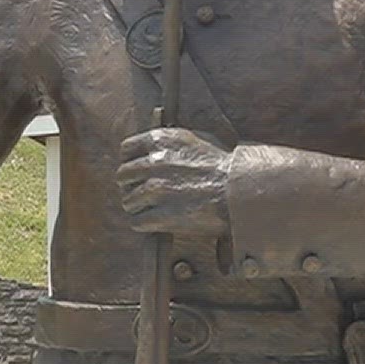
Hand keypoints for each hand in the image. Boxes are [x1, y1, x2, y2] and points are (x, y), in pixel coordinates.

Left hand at [118, 127, 232, 235]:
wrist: (241, 192)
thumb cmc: (224, 167)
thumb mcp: (197, 140)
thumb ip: (170, 141)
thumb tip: (152, 145)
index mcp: (161, 140)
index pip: (126, 149)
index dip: (130, 161)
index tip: (136, 172)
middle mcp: (154, 162)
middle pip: (123, 176)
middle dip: (131, 186)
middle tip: (143, 194)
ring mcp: (156, 190)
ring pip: (128, 200)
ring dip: (138, 207)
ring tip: (152, 209)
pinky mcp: (161, 214)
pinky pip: (137, 221)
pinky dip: (144, 223)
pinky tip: (155, 222)